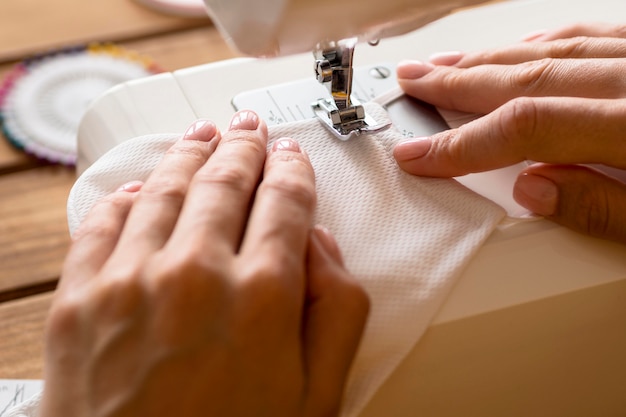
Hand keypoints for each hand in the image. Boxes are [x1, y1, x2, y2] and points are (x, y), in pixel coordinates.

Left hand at [41, 111, 368, 416]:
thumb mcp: (318, 397)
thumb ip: (336, 311)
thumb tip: (319, 245)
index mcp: (262, 297)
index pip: (283, 201)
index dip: (290, 171)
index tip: (291, 158)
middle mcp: (194, 274)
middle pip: (224, 182)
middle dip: (243, 149)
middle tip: (249, 130)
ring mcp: (129, 282)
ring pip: (164, 187)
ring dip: (189, 155)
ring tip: (205, 136)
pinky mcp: (79, 301)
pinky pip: (103, 223)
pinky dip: (125, 194)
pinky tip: (141, 184)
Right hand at [393, 22, 625, 242]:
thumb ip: (601, 209)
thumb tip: (533, 193)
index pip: (525, 128)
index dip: (462, 144)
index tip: (419, 156)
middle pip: (526, 79)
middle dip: (457, 85)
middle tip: (412, 84)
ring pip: (552, 50)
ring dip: (490, 59)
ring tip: (446, 64)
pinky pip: (591, 35)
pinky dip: (545, 42)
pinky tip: (520, 47)